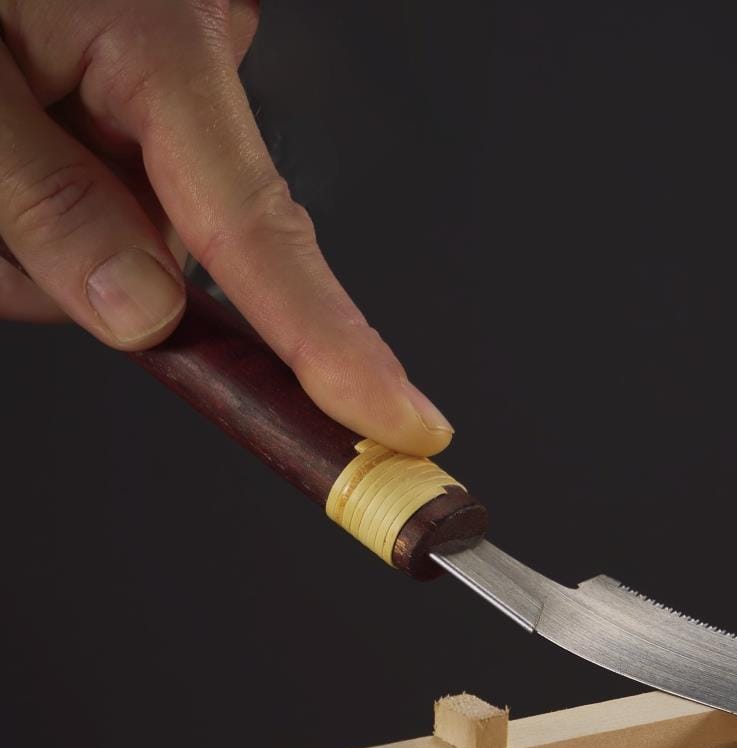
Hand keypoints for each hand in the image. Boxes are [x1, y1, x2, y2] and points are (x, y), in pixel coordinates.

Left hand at [0, 0, 451, 454]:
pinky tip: (2, 177)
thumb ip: (48, 197)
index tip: (398, 419)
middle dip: (75, 272)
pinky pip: (95, 221)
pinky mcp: (128, 118)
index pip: (260, 226)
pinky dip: (29, 229)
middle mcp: (182, 77)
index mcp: (164, 39)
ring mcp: (157, 104)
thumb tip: (144, 313)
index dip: (330, 340)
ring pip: (120, 250)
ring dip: (33, 250)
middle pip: (172, 252)